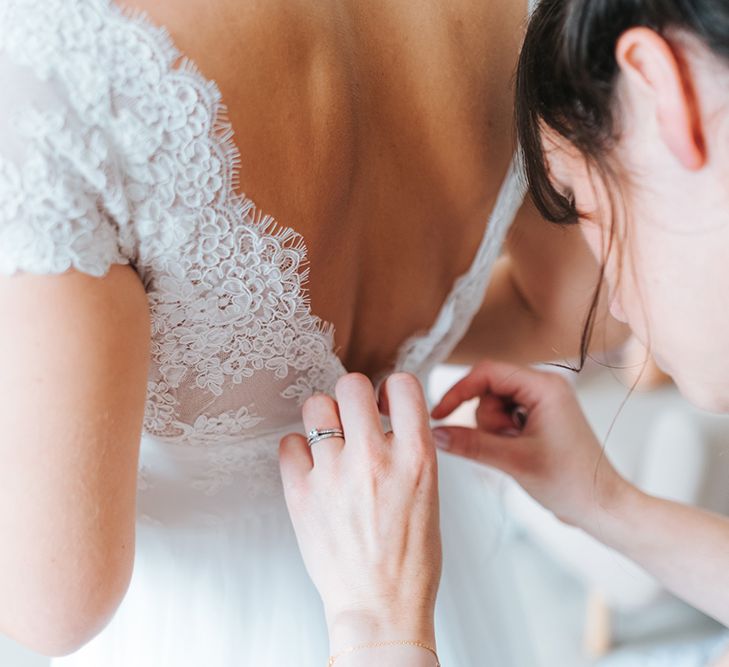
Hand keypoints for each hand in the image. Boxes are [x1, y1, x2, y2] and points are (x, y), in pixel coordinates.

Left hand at [279, 373, 441, 652]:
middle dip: (352, 396)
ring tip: (330, 440)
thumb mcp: (428, 495)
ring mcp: (334, 475)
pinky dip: (298, 450)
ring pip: (316, 406)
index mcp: (416, 459)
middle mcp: (375, 459)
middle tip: (353, 418)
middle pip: (351, 385)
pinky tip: (311, 468)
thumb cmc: (410, 558)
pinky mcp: (301, 493)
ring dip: (324, 418)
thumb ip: (407, 451)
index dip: (392, 389)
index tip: (385, 403)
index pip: (403, 385)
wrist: (381, 607)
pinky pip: (289, 443)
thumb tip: (385, 418)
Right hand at [431, 360, 631, 529]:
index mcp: (544, 386)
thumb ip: (471, 444)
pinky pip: (504, 417)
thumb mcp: (514, 461)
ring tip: (516, 452)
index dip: (459, 391)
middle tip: (505, 446)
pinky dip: (502, 436)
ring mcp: (543, 402)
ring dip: (494, 431)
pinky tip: (519, 453)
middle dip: (487, 420)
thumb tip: (436, 433)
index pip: (487, 372)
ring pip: (493, 405)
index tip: (440, 414)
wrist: (601, 506)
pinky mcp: (540, 417)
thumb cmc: (572, 483)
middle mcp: (545, 387)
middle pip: (488, 389)